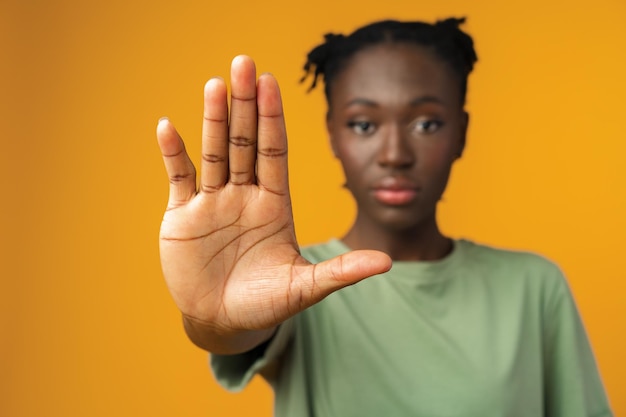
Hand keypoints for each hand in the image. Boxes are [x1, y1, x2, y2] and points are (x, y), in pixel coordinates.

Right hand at [156, 56, 390, 352]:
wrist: (225, 323)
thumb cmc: (266, 305)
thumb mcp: (305, 287)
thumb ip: (342, 271)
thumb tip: (388, 262)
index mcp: (274, 204)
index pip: (274, 151)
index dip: (273, 118)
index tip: (272, 84)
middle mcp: (244, 195)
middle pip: (245, 141)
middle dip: (245, 104)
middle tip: (244, 62)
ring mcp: (213, 202)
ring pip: (214, 151)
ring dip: (214, 119)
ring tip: (216, 85)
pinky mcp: (183, 216)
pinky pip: (179, 177)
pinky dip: (173, 153)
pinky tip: (168, 127)